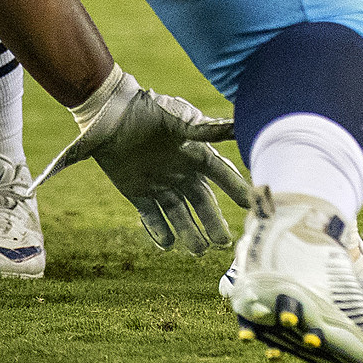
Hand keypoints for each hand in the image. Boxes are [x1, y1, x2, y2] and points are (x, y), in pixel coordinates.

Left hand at [35, 72, 249, 252]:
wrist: (111, 115)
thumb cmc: (149, 112)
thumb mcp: (181, 122)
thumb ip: (209, 130)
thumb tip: (239, 126)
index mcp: (195, 153)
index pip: (222, 175)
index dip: (236, 189)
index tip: (252, 206)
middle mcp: (181, 171)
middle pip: (202, 201)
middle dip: (212, 222)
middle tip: (222, 243)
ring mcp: (160, 182)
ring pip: (179, 213)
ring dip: (189, 231)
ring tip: (198, 250)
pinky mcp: (137, 191)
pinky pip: (151, 215)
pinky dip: (158, 230)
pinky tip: (167, 244)